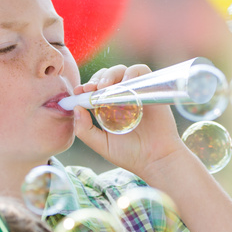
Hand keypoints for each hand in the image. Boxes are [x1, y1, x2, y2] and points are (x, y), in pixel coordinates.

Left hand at [72, 64, 188, 178]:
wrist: (155, 159)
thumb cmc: (129, 154)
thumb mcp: (101, 144)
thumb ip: (85, 130)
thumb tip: (76, 108)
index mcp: (107, 107)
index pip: (94, 89)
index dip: (85, 87)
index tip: (79, 91)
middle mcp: (121, 97)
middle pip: (106, 76)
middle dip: (96, 78)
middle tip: (91, 88)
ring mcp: (136, 92)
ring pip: (122, 71)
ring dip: (111, 74)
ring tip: (105, 87)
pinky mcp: (150, 90)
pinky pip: (141, 71)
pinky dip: (132, 73)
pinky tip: (125, 84)